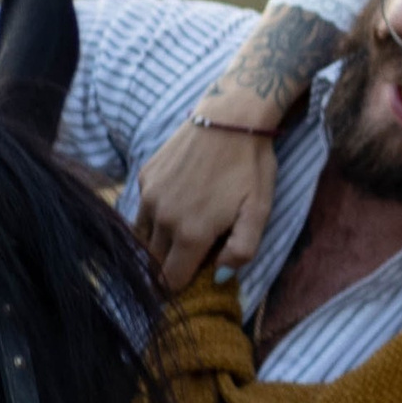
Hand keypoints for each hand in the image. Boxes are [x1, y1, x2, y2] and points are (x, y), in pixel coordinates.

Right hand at [132, 116, 277, 290]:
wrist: (230, 117)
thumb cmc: (250, 167)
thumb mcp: (258, 213)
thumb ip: (240, 252)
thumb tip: (217, 277)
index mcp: (190, 234)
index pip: (170, 281)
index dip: (182, 285)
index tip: (195, 278)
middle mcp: (163, 219)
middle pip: (155, 262)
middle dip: (171, 265)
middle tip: (195, 252)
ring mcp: (150, 196)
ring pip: (144, 238)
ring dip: (160, 243)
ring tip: (185, 230)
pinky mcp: (145, 177)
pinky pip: (143, 210)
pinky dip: (156, 216)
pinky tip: (179, 201)